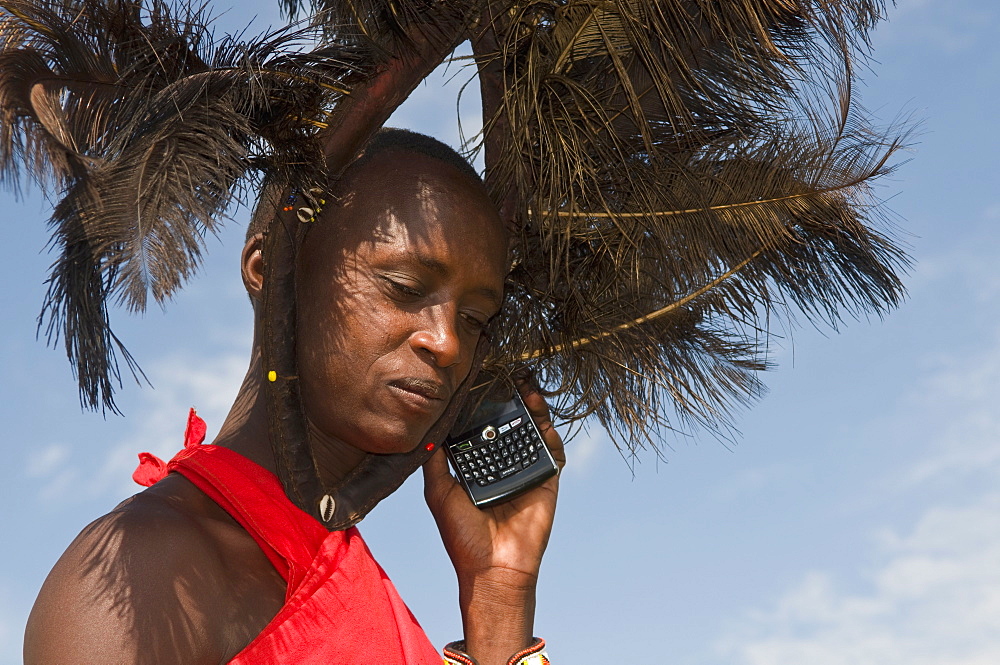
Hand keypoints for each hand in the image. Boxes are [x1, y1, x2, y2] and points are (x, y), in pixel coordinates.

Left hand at [423, 377, 564, 663]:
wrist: (492, 570)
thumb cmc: (462, 537)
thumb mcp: (439, 493)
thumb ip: (435, 461)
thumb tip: (428, 430)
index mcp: (478, 466)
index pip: (482, 427)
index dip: (483, 404)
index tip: (481, 379)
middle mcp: (503, 465)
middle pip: (510, 423)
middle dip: (511, 398)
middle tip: (509, 373)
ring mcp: (526, 471)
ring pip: (532, 432)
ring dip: (532, 408)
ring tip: (528, 385)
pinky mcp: (546, 481)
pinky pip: (552, 453)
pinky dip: (550, 434)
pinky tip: (542, 418)